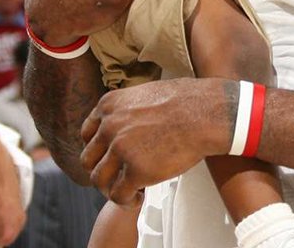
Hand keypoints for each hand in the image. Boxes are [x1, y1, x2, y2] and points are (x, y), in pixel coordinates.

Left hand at [80, 78, 230, 204]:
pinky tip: (139, 197)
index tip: (108, 157)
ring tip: (127, 191)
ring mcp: (120, 149)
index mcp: (109, 105)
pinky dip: (126, 200)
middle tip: (117, 177)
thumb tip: (129, 122)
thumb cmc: (186, 101)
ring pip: (99, 180)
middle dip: (102, 170)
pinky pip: (119, 195)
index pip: (87, 134)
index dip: (97, 149)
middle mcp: (109, 127)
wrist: (206, 113)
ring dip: (111, 188)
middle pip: (89, 159)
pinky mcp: (136, 171)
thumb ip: (128, 109)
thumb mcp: (145, 93)